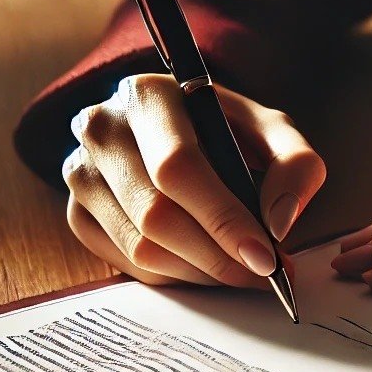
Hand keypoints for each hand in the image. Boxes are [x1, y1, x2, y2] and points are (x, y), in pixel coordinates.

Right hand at [62, 74, 326, 286]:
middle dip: (217, 256)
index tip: (265, 257)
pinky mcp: (76, 212)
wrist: (174, 128)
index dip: (223, 219)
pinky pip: (124, 263)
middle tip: (262, 274)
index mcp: (146, 96)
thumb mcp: (271, 130)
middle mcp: (100, 129)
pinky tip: (201, 264)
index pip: (177, 168)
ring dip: (199, 271)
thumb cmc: (224, 129)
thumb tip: (278, 224)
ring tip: (238, 269)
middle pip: (155, 215)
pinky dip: (172, 276)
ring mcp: (80, 172)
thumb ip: (295, 166)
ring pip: (140, 246)